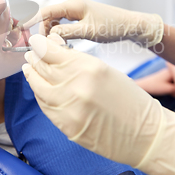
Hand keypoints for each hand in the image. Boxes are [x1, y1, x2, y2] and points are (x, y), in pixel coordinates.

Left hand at [22, 34, 174, 174]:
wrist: (145, 134)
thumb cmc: (130, 100)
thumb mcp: (105, 71)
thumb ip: (78, 62)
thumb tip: (55, 55)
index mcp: (88, 67)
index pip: (51, 50)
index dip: (40, 43)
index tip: (37, 40)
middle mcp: (75, 86)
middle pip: (42, 66)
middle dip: (34, 57)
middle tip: (31, 52)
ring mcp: (68, 108)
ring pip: (38, 86)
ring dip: (32, 75)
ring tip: (29, 67)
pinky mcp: (65, 126)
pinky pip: (44, 105)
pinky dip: (39, 94)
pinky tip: (38, 87)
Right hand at [23, 0, 163, 47]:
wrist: (129, 25)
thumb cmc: (111, 27)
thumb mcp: (88, 32)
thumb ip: (67, 33)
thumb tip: (49, 36)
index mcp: (73, 5)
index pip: (46, 11)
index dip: (31, 19)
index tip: (19, 27)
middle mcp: (72, 5)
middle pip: (48, 17)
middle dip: (42, 31)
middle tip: (41, 47)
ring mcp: (76, 11)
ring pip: (55, 21)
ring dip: (51, 33)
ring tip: (53, 46)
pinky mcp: (80, 17)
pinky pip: (63, 24)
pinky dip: (59, 33)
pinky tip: (63, 43)